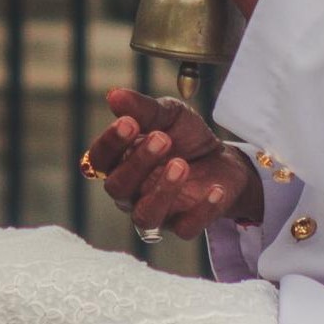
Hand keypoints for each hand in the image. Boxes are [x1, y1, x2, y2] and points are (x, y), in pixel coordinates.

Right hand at [85, 88, 261, 238]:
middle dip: (138, 163)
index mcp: (120, 163)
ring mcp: (157, 212)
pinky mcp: (185, 226)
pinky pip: (186, 228)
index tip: (129, 122)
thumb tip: (114, 95)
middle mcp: (132, 192)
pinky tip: (214, 189)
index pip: (99, 160)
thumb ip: (143, 108)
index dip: (110, 144)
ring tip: (181, 165)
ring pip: (145, 216)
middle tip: (162, 138)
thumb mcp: (169, 114)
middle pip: (117, 188)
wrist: (223, 159)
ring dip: (161, 191)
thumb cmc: (185, 136)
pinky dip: (201, 210)